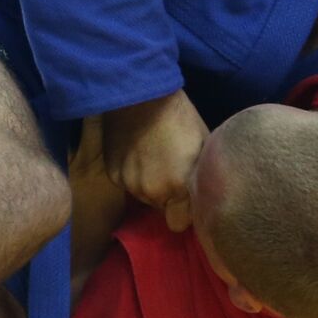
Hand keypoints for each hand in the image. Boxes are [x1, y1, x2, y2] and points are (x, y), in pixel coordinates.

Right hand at [100, 89, 207, 231]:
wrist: (141, 93)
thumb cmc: (180, 117)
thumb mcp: (204, 145)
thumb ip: (202, 177)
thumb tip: (204, 195)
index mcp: (179, 187)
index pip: (179, 224)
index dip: (184, 212)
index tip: (187, 197)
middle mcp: (152, 192)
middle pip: (161, 207)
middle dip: (167, 194)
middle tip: (170, 167)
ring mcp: (129, 184)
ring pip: (143, 195)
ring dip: (148, 182)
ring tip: (153, 156)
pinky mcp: (113, 173)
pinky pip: (126, 182)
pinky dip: (132, 172)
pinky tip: (136, 150)